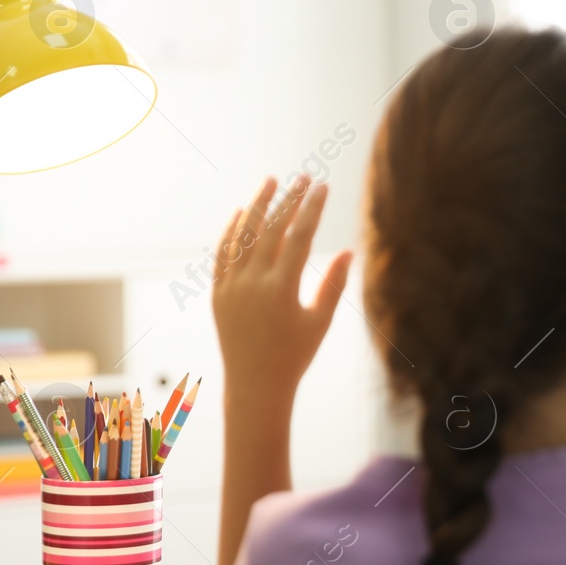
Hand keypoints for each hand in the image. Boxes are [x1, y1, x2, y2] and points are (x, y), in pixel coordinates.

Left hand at [212, 175, 354, 420]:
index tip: (323, 187)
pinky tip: (241, 212)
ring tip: (271, 181)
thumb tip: (347, 250)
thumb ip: (333, 285)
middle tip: (304, 177)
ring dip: (257, 205)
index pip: (298, 238)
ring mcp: (231, 288)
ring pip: (242, 236)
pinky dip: (231, 231)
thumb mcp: (320, 322)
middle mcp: (252, 285)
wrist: (255, 386)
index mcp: (281, 291)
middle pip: (271, 230)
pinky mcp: (218, 294)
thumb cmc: (295, 356)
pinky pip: (222, 255)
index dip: (312, 209)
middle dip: (289, 200)